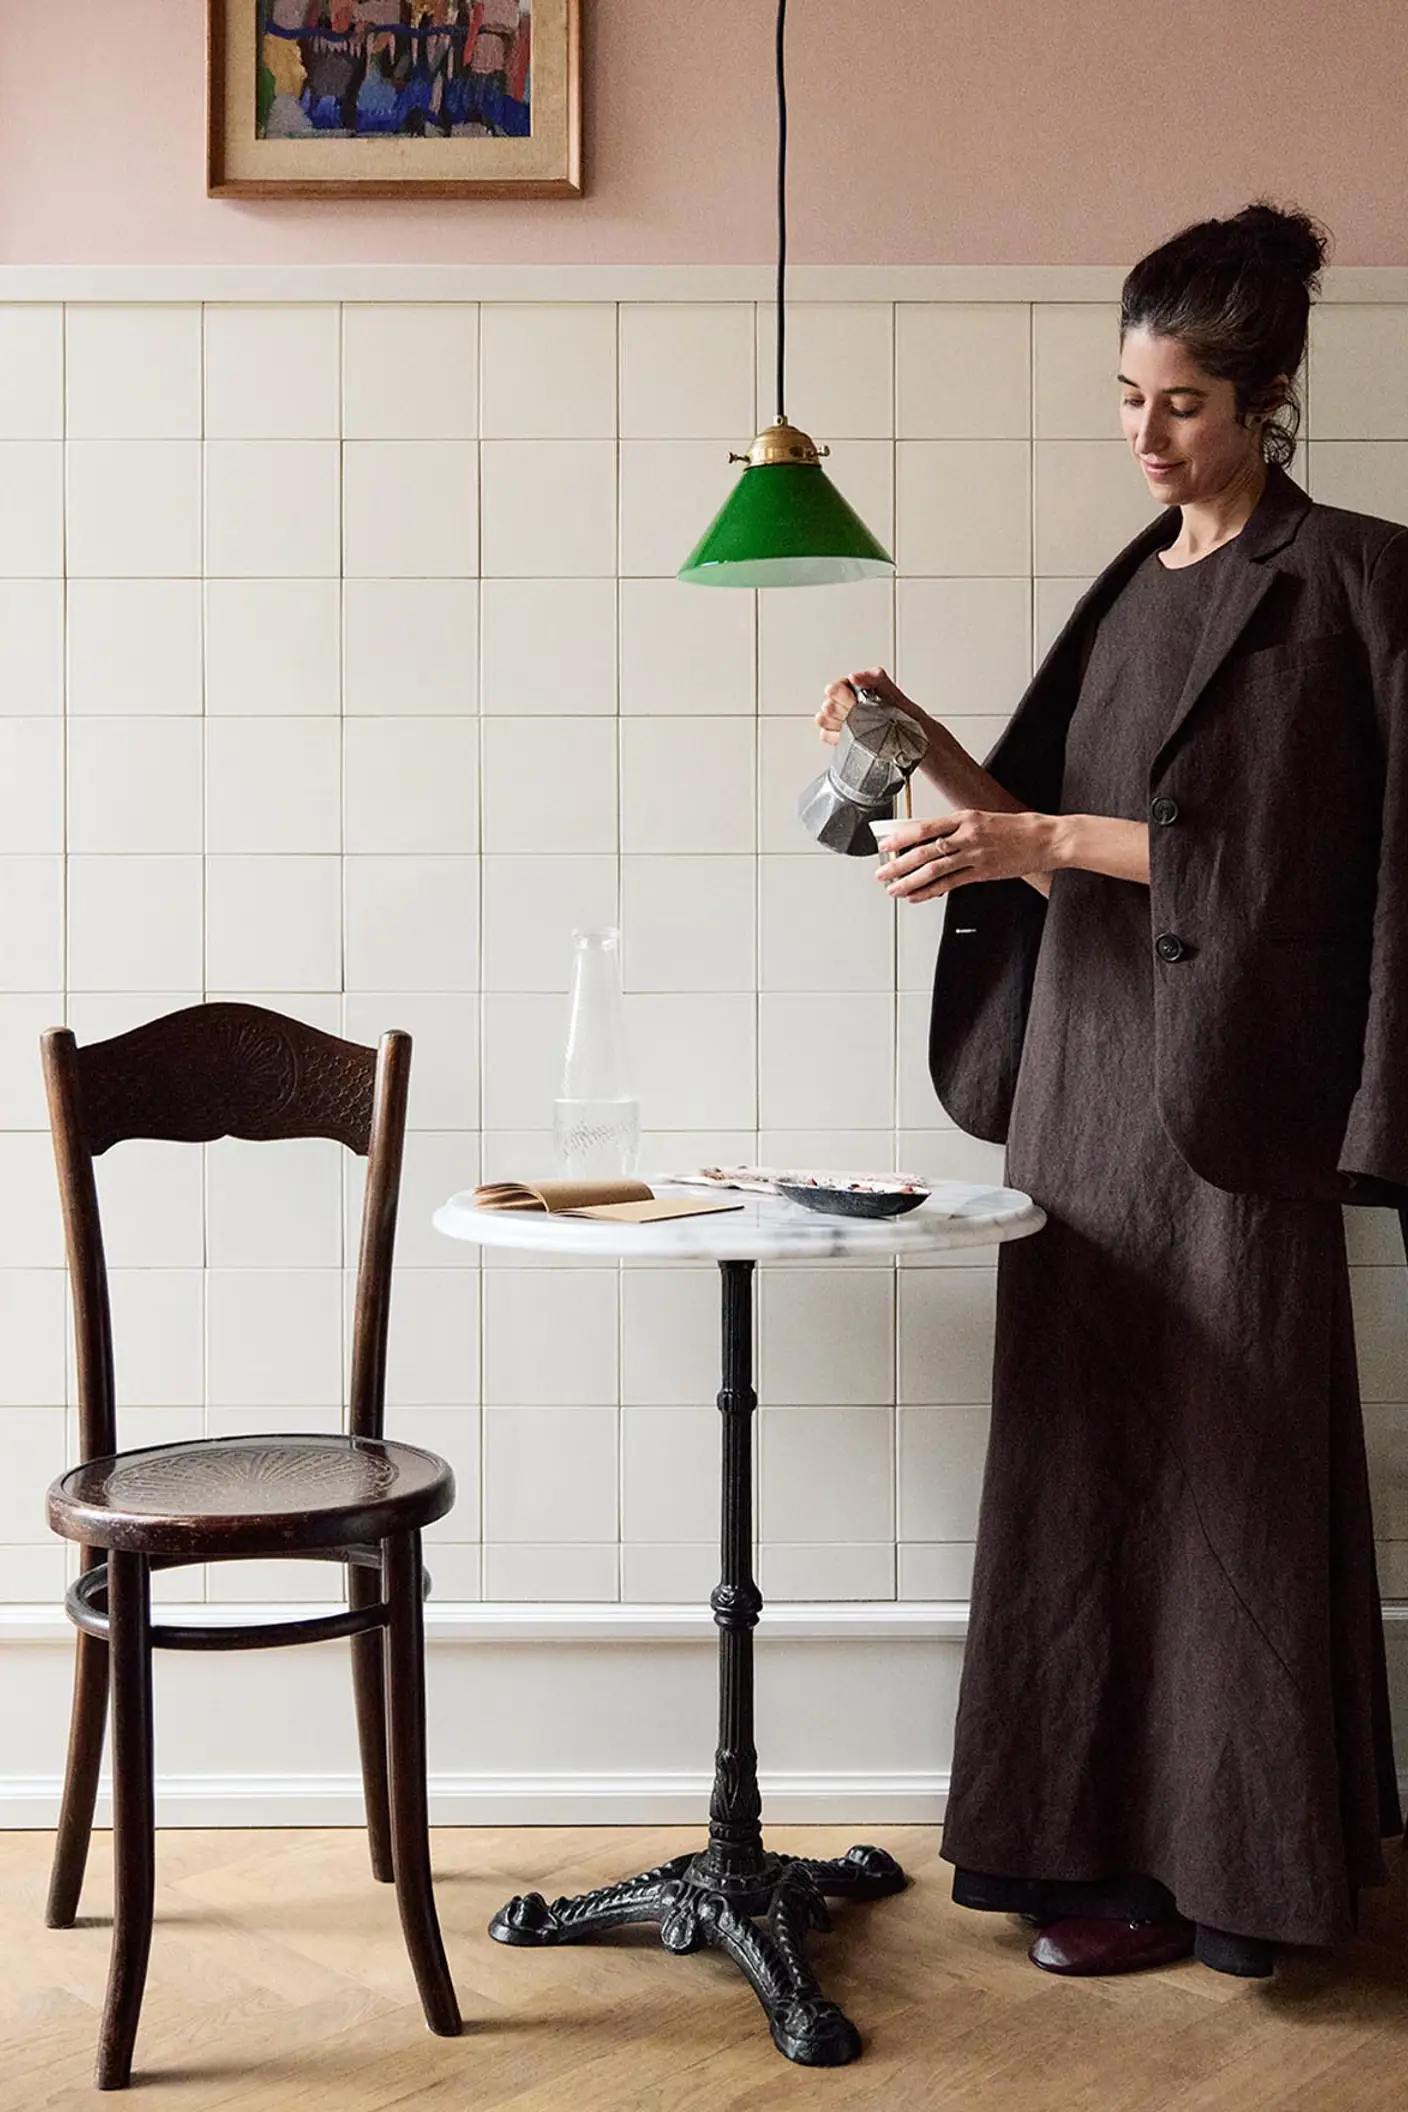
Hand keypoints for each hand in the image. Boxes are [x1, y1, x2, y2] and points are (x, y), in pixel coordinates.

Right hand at [816, 667, 919, 746]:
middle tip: (859, 714)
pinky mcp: (840, 737)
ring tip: (855, 726)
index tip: (855, 701)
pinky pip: (825, 735)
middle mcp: (844, 703)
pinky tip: (850, 736)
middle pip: (827, 705)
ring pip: (823, 719)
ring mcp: (841, 720)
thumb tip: (853, 676)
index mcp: (853, 688)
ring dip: (837, 723)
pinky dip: (835, 737)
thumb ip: (872, 677)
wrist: (911, 735)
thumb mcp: (890, 689)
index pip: (833, 689)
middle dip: (843, 710)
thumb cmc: (901, 712)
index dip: (842, 695)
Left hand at [876, 809, 1063, 901]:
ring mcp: (975, 856)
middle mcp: (967, 836)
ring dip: (910, 881)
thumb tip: (928, 837)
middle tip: (882, 873)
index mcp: (965, 817)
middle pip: (924, 851)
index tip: (885, 845)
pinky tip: (917, 896)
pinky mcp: (983, 873)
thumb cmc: (1017, 827)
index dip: (901, 838)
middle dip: (898, 864)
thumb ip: (956, 827)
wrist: (1046, 838)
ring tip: (893, 889)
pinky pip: (951, 884)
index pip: (925, 827)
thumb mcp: (983, 818)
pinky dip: (930, 892)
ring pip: (934, 870)